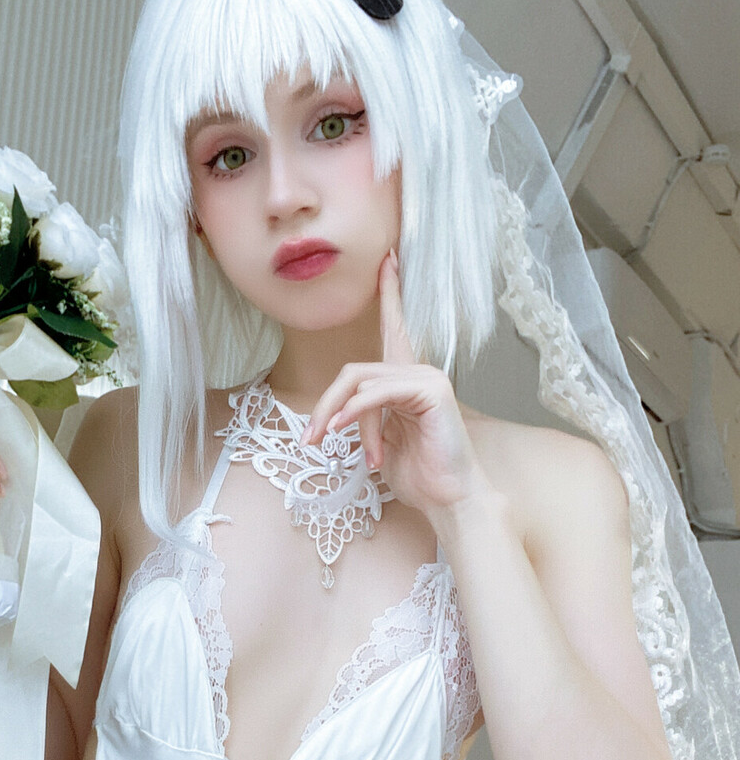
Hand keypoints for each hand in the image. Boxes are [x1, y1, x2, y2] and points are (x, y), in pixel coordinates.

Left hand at [303, 253, 489, 522]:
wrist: (450, 499)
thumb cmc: (419, 475)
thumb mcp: (380, 443)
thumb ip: (363, 419)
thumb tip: (336, 414)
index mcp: (407, 380)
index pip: (395, 330)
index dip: (391, 294)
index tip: (388, 261)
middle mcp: (418, 371)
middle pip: (354, 371)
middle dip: (325, 404)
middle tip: (309, 439)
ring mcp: (427, 377)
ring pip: (360, 381)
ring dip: (335, 415)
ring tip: (326, 443)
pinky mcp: (431, 390)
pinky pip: (377, 392)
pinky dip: (353, 411)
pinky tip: (339, 429)